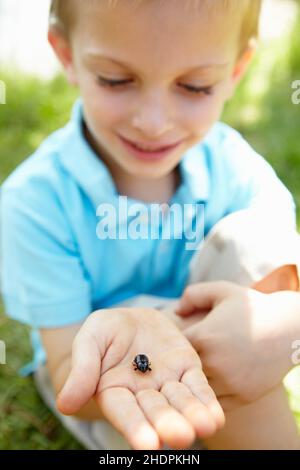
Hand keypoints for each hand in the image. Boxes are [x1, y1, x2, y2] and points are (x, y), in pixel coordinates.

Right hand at [57, 307, 224, 449]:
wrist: (133, 318)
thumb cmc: (106, 331)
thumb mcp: (90, 339)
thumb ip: (82, 369)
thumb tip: (65, 404)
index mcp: (114, 392)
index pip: (124, 413)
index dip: (135, 428)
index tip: (147, 445)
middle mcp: (142, 395)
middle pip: (156, 413)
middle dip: (168, 424)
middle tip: (180, 436)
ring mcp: (167, 384)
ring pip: (180, 403)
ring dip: (192, 416)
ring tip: (204, 426)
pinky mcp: (187, 370)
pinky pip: (198, 387)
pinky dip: (206, 402)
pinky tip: (215, 417)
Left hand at [176, 282, 299, 410]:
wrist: (290, 327)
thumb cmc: (253, 307)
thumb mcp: (222, 291)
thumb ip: (193, 295)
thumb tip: (175, 311)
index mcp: (203, 336)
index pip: (172, 349)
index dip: (170, 348)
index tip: (172, 345)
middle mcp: (214, 362)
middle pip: (181, 372)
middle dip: (180, 367)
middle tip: (179, 362)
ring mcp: (229, 382)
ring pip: (197, 390)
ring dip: (195, 384)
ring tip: (196, 373)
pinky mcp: (243, 396)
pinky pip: (216, 403)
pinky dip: (211, 396)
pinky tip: (214, 383)